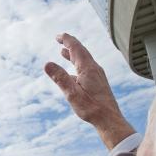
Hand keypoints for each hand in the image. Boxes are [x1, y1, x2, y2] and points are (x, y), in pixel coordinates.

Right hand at [44, 33, 135, 149]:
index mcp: (88, 68)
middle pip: (81, 51)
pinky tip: (73, 73)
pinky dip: (77, 65)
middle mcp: (94, 69)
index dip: (67, 40)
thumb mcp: (72, 93)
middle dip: (70, 44)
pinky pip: (86, 68)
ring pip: (84, 60)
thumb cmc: (91, 108)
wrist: (109, 119)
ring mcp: (98, 75)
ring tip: (63, 52)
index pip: (76, 48)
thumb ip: (60, 78)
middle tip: (60, 39)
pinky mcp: (98, 82)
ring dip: (73, 54)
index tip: (58, 36)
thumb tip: (47, 64)